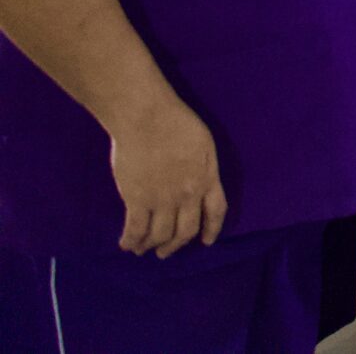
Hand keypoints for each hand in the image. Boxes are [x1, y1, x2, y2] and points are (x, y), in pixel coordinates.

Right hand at [108, 95, 226, 256]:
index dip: (211, 229)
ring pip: (160, 234)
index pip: (216, 211)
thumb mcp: (204, 144)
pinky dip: (131, 241)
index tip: (206, 241)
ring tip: (144, 250)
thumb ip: (204, 167)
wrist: (147, 118)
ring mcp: (163, 199)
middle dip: (176, 245)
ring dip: (152, 246)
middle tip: (166, 252)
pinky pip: (136, 229)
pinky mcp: (138, 199)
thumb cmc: (177, 123)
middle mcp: (188, 194)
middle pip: (186, 230)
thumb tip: (200, 181)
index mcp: (207, 178)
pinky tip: (126, 245)